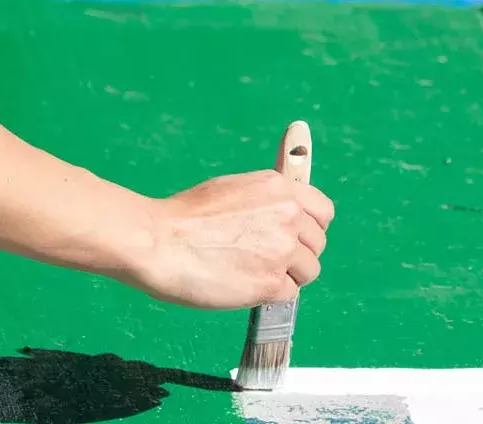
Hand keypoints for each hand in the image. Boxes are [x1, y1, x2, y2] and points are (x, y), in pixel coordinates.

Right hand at [124, 171, 333, 309]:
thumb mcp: (232, 189)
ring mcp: (282, 250)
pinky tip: (243, 284)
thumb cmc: (184, 217)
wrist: (158, 241)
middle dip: (297, 254)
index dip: (310, 226)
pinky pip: (288, 294)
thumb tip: (282, 217)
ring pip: (308, 272)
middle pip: (317, 244)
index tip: (297, 236)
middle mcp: (288, 215)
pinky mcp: (271, 283)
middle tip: (265, 258)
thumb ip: (265, 202)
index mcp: (279, 188)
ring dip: (286, 276)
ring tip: (250, 271)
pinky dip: (270, 294)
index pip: (323, 212)